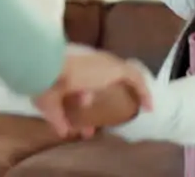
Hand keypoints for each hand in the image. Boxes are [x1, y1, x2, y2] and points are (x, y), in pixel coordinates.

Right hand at [32, 49, 151, 137]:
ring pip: (120, 76)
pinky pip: (135, 79)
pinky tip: (148, 107)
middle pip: (101, 81)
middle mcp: (87, 62)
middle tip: (106, 122)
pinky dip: (142, 92)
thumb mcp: (49, 105)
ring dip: (127, 92)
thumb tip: (63, 132)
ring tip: (135, 109)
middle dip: (103, 102)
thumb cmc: (45, 83)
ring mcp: (103, 64)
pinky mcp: (116, 68)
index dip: (83, 103)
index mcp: (69, 67)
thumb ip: (58, 118)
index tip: (84, 126)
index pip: (82, 83)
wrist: (51, 69)